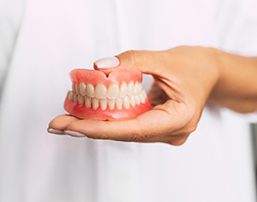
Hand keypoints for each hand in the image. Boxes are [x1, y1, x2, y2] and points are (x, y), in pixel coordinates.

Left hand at [48, 46, 219, 144]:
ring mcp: (165, 132)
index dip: (100, 129)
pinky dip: (109, 119)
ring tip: (67, 119)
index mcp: (179, 119)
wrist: (208, 72)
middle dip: (90, 128)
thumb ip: (132, 61)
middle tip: (58, 123)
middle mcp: (171, 132)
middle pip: (125, 134)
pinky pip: (130, 125)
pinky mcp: (157, 126)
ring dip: (97, 124)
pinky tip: (89, 115)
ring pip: (125, 132)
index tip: (71, 127)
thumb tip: (99, 68)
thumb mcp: (165, 58)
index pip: (134, 129)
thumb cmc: (194, 66)